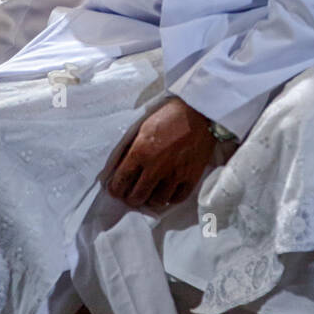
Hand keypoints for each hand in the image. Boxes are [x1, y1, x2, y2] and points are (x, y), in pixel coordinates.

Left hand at [106, 96, 215, 210]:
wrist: (198, 112)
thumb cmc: (169, 115)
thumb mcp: (143, 128)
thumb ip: (132, 148)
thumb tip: (122, 165)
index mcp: (140, 152)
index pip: (121, 181)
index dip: (116, 189)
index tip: (116, 191)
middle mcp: (156, 167)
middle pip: (137, 196)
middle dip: (131, 198)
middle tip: (131, 195)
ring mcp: (175, 174)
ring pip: (157, 201)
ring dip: (151, 199)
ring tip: (150, 194)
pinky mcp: (191, 177)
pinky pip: (177, 198)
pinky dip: (170, 198)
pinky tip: (167, 192)